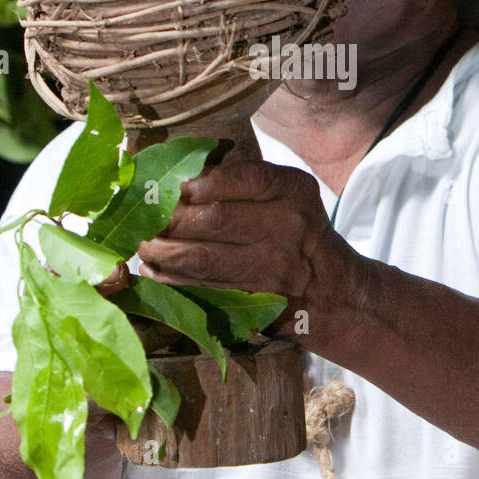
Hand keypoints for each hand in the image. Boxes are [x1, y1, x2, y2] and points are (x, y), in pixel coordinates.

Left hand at [135, 161, 354, 307]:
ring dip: (161, 252)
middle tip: (144, 217)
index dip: (200, 183)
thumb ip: (244, 181)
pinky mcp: (255, 301)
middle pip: (214, 219)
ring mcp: (271, 268)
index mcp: (292, 191)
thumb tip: (180, 179)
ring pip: (201, 259)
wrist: (335, 292)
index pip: (243, 177)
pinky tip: (157, 269)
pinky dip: (172, 279)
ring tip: (144, 244)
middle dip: (169, 218)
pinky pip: (202, 288)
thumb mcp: (288, 193)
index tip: (174, 186)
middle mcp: (286, 226)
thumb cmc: (299, 231)